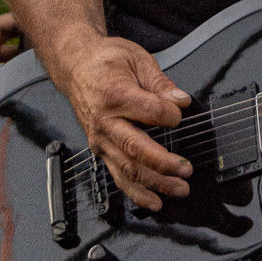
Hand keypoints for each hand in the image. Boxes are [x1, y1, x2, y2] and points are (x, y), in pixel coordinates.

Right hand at [57, 35, 193, 211]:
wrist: (75, 67)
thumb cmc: (106, 61)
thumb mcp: (136, 59)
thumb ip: (160, 83)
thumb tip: (181, 101)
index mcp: (114, 95)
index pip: (149, 112)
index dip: (170, 115)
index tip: (182, 111)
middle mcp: (105, 123)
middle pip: (136, 149)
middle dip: (163, 163)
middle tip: (186, 170)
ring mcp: (101, 140)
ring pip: (128, 169)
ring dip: (155, 183)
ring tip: (179, 189)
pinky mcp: (100, 151)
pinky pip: (118, 176)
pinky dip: (136, 192)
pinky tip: (155, 201)